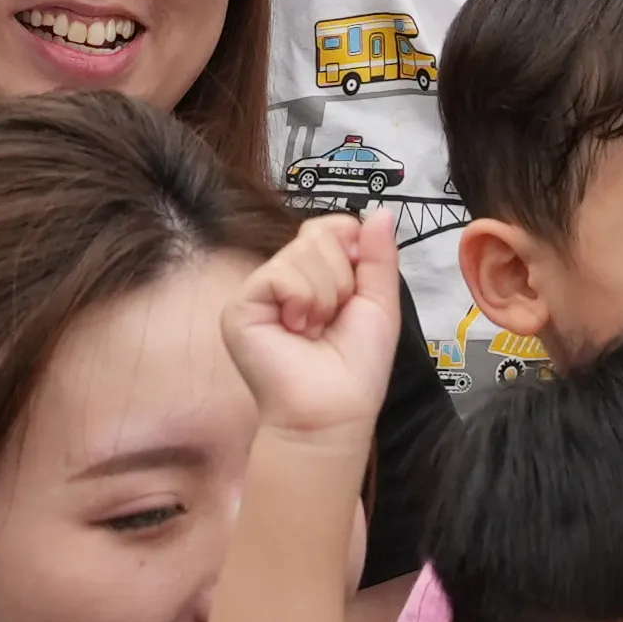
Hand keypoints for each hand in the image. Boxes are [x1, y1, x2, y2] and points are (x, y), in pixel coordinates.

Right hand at [225, 206, 393, 435]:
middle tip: (331, 320)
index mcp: (312, 277)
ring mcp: (259, 291)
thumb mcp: (380, 303)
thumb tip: (381, 211)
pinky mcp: (241, 305)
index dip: (352, 249)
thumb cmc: (356, 368)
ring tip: (314, 330)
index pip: (331, 227)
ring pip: (302, 251)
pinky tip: (297, 330)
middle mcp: (283, 279)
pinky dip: (303, 301)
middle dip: (341, 279)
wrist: (333, 411)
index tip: (355, 290)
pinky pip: (281, 273)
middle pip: (318, 233)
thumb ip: (379, 256)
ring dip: (325, 296)